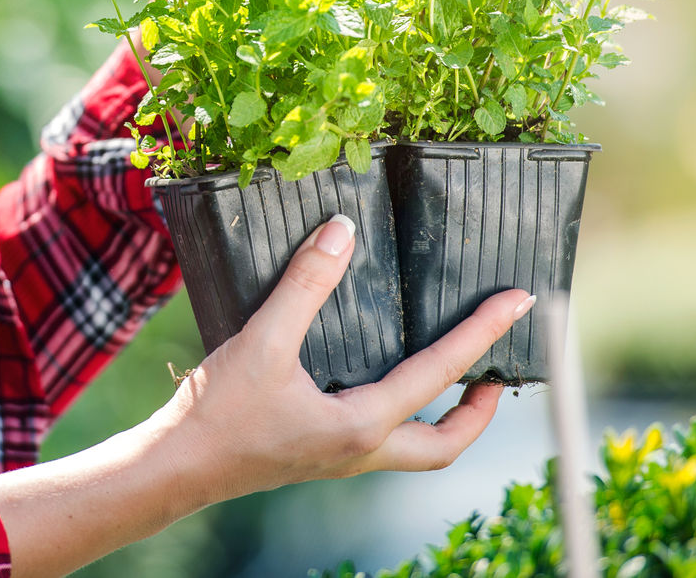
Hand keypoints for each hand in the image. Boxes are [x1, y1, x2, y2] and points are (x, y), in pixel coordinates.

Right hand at [159, 214, 529, 502]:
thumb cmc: (219, 410)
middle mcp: (360, 449)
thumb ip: (304, 284)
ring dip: (444, 416)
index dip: (483, 333)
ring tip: (455, 378)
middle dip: (481, 410)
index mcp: (360, 424)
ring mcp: (339, 458)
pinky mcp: (317, 454)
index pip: (440, 374)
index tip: (518, 304)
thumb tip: (341, 231)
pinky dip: (401, 413)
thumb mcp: (263, 339)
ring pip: (416, 449)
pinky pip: (379, 439)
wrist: (177, 465)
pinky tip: (379, 381)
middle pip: (445, 444)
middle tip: (498, 372)